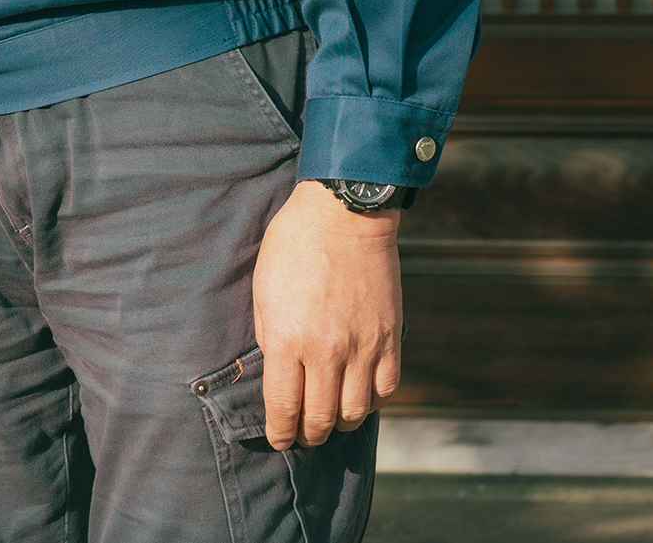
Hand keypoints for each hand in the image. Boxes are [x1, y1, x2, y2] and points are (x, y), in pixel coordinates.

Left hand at [250, 181, 401, 449]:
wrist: (343, 213)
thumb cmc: (293, 244)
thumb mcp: (262, 289)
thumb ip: (268, 336)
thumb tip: (277, 372)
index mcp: (286, 339)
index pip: (283, 407)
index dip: (280, 432)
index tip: (279, 439)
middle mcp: (325, 351)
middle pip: (319, 418)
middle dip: (307, 435)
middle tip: (302, 435)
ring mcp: (362, 346)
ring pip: (355, 412)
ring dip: (340, 423)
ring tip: (330, 420)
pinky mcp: (389, 337)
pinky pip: (386, 387)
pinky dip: (373, 400)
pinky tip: (360, 394)